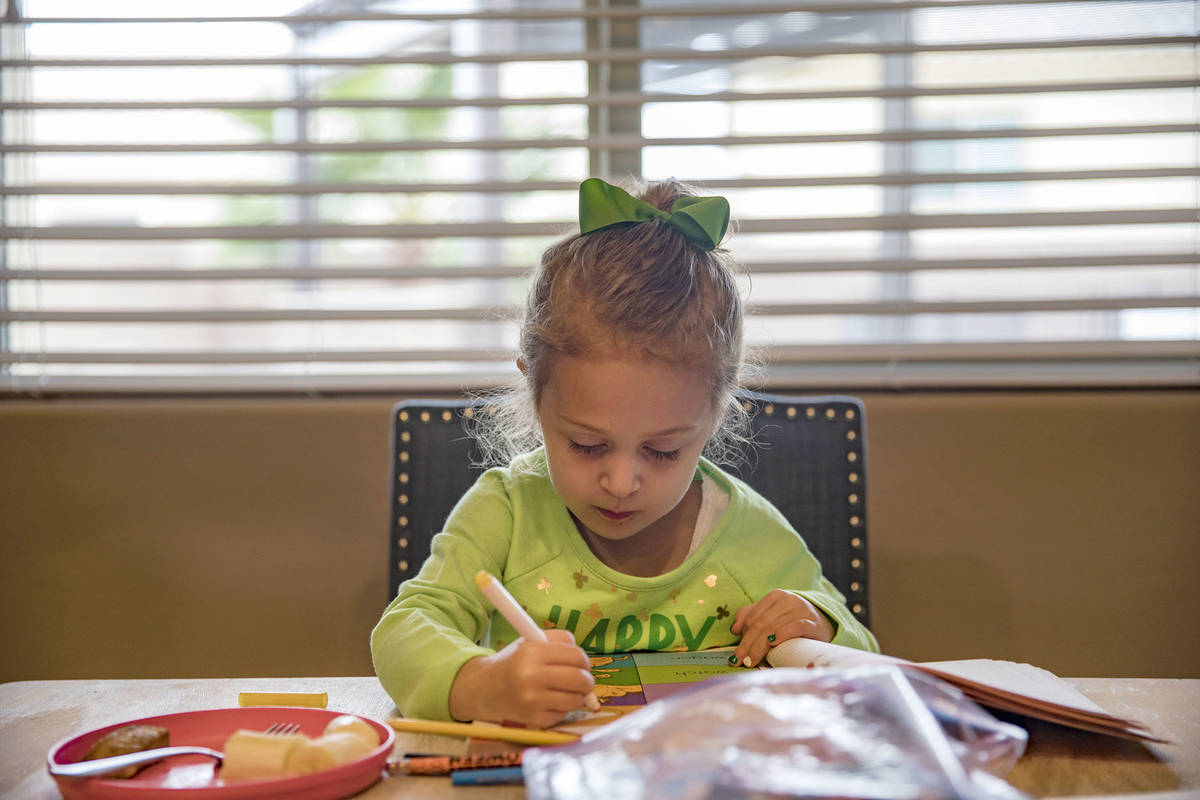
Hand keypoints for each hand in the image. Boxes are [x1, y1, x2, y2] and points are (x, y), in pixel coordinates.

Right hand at [448, 629, 594, 728]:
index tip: (581, 664)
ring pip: (576, 699)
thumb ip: (561, 642)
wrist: (483, 689)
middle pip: (580, 680)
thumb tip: (585, 663)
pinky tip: (550, 701)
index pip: (577, 657)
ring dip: (576, 695)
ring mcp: (533, 702)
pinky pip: (563, 714)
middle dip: (587, 680)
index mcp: (532, 653)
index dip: (584, 661)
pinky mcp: (534, 720)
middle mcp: (531, 677)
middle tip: (582, 680)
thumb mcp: (531, 641)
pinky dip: (562, 708)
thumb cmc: (513, 662)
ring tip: (565, 690)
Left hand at [729, 589, 832, 667]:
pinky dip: (783, 633)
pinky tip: (773, 643)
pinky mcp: (813, 622)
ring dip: (760, 645)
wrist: (824, 623)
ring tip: (751, 660)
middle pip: (762, 623)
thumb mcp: (772, 616)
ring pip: (775, 626)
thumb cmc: (793, 621)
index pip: (754, 616)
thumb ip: (752, 618)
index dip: (743, 636)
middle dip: (748, 644)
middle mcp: (788, 600)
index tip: (735, 655)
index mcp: (775, 596)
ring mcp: (801, 609)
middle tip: (740, 661)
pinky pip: (796, 626)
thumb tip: (734, 629)